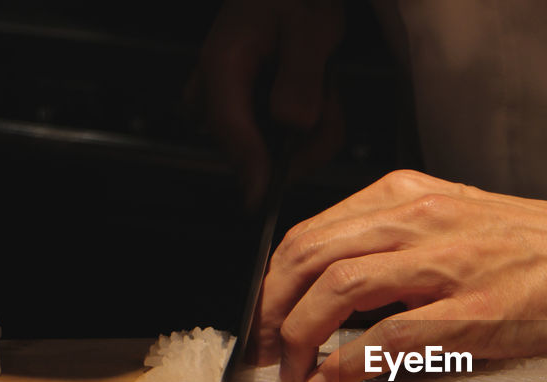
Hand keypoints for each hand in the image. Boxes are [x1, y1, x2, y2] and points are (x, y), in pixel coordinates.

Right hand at [189, 0, 344, 205]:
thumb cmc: (296, 3)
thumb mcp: (310, 32)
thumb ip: (301, 77)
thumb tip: (292, 124)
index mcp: (222, 63)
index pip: (230, 127)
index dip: (250, 166)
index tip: (263, 197)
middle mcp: (216, 90)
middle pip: (255, 148)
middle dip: (306, 139)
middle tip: (330, 95)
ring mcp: (230, 107)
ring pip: (275, 151)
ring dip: (315, 132)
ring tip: (326, 88)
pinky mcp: (247, 118)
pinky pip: (282, 144)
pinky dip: (312, 130)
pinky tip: (317, 96)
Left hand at [251, 170, 546, 381]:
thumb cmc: (534, 246)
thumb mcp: (453, 219)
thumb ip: (396, 243)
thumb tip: (338, 291)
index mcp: (408, 196)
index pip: (312, 231)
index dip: (273, 280)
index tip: (266, 315)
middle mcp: (418, 219)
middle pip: (309, 255)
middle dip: (272, 308)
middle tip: (267, 349)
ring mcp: (445, 263)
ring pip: (338, 287)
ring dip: (301, 335)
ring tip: (295, 370)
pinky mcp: (471, 310)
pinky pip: (389, 334)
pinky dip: (349, 361)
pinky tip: (336, 381)